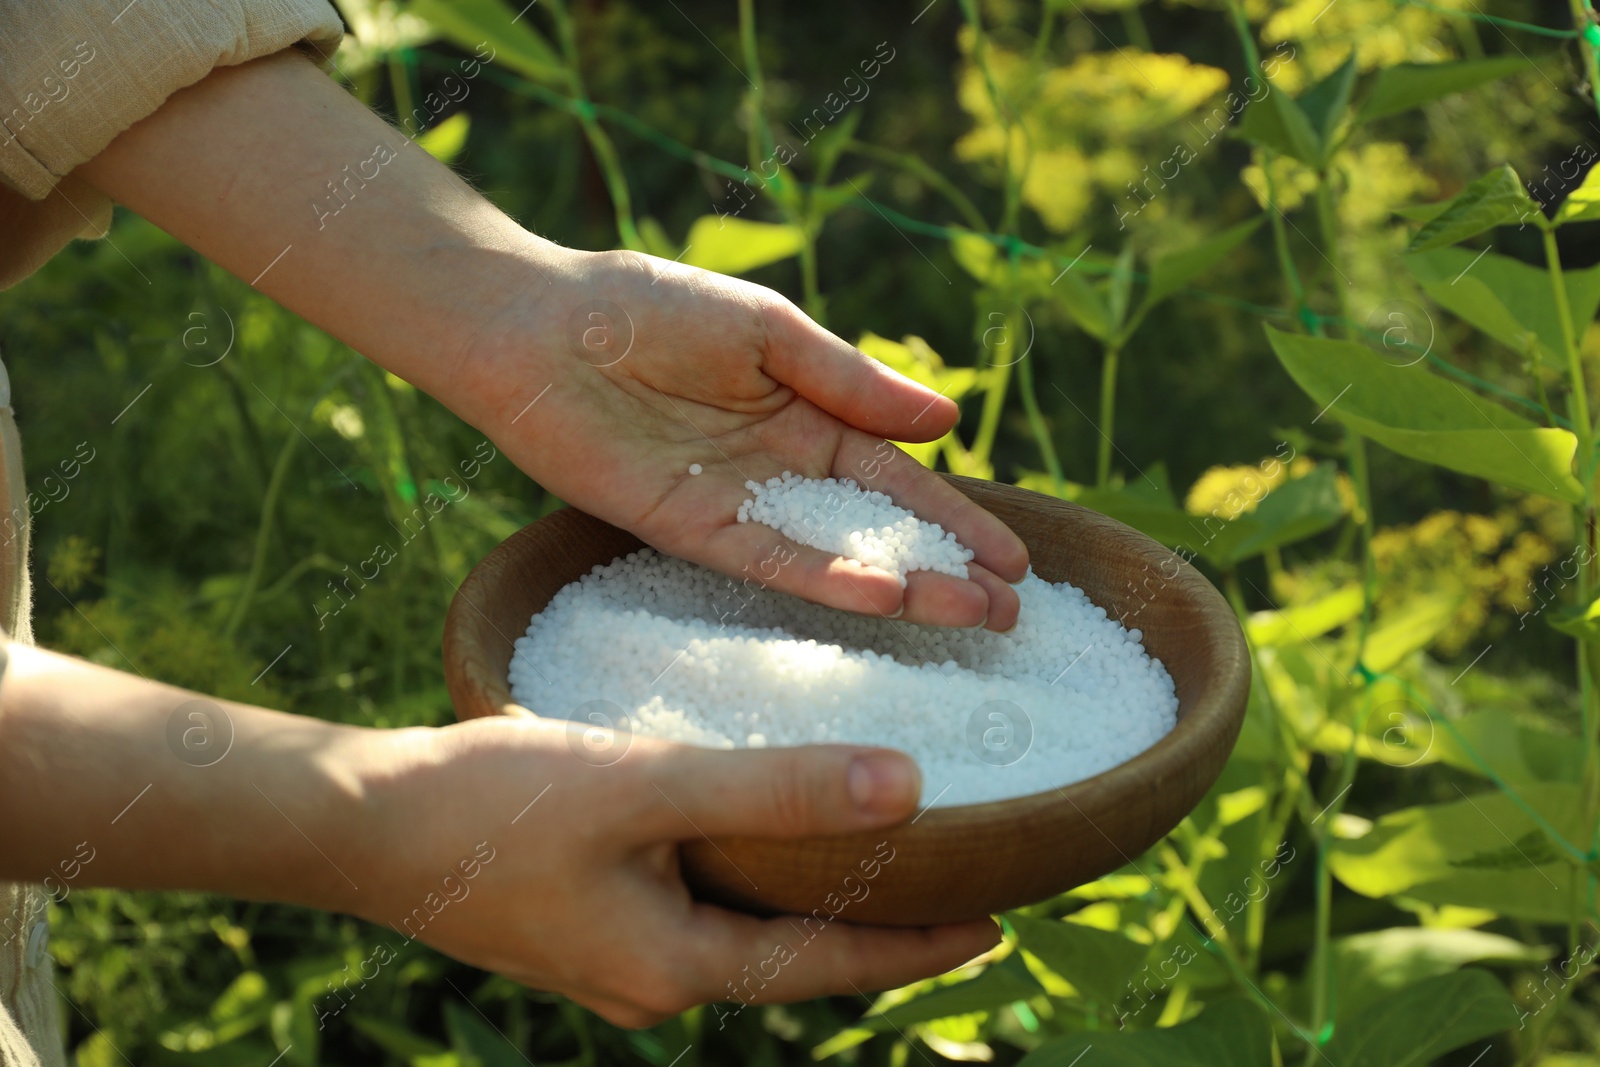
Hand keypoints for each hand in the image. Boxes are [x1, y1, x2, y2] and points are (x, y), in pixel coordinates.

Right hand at [359, 717, 1001, 1027]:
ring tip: (873, 849)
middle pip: (792, 956)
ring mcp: (616, 957)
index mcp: (674, 969)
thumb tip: (907, 789)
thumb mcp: (646, 783)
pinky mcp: (590, 921)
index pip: (830, 967)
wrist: (360, 823)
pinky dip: (748, 872)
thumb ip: (773, 788)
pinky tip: (759, 827)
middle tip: (952, 879)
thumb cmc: (492, 804)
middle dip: (873, 924)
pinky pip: (696, 905)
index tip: (994, 928)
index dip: (918, 949)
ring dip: (809, 894)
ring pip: (742, 929)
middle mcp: (652, 982)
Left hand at [453, 246, 1029, 631]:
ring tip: (969, 616)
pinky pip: (766, 562)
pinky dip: (824, 579)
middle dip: (944, 569)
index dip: (954, 518)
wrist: (539, 324)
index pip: (895, 481)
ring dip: (901, 588)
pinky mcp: (685, 530)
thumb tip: (946, 421)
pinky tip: (883, 596)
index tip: (1014, 561)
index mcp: (804, 417)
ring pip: (831, 558)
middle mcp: (776, 474)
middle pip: (875, 533)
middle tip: (1009, 616)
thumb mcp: (769, 331)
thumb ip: (851, 382)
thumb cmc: (649, 306)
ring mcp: (734, 507)